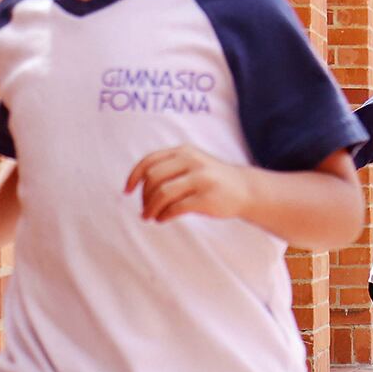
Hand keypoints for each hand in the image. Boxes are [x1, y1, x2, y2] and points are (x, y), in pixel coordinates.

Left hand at [125, 144, 255, 222]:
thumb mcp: (192, 163)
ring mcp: (200, 179)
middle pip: (153, 178)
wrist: (245, 189)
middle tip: (145, 209)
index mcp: (184, 152)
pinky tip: (163, 219)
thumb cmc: (212, 179)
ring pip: (162, 194)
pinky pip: (176, 208)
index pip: (149, 161)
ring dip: (151, 208)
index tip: (127, 191)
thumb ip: (169, 167)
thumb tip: (139, 184)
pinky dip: (164, 215)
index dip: (134, 176)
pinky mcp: (206, 198)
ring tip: (150, 217)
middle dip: (144, 197)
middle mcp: (192, 162)